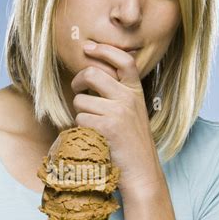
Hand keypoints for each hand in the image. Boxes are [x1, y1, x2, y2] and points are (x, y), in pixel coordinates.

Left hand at [71, 42, 162, 197]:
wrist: (142, 171)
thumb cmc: (132, 145)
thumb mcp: (133, 114)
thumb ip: (119, 95)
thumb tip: (92, 77)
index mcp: (136, 92)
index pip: (123, 60)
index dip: (104, 50)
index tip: (88, 48)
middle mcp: (128, 98)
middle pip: (93, 74)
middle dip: (78, 81)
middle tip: (77, 89)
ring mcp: (118, 112)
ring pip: (81, 101)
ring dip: (79, 113)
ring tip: (91, 126)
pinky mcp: (107, 127)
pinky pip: (80, 119)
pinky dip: (80, 129)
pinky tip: (92, 138)